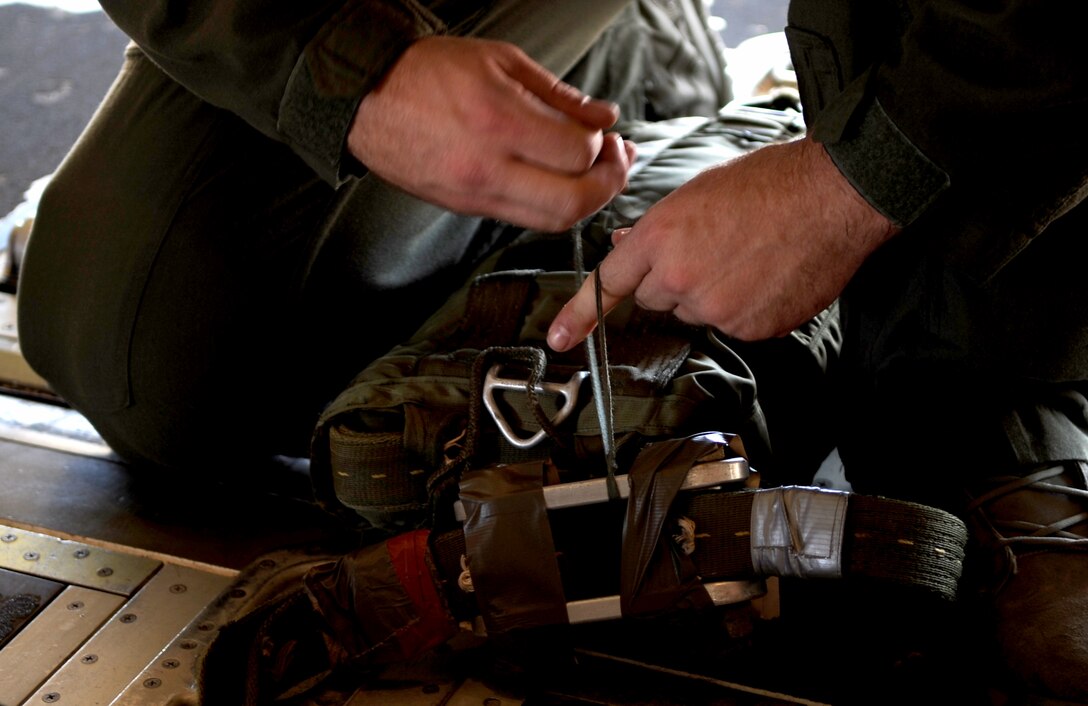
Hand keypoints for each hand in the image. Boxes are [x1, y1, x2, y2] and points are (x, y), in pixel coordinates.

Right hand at [347, 36, 635, 230]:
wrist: (366, 98)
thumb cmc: (425, 72)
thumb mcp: (500, 61)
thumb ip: (559, 94)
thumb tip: (603, 117)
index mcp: (498, 121)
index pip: (577, 153)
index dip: (603, 146)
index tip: (605, 133)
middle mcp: (488, 167)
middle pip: (572, 202)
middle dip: (607, 185)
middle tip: (613, 163)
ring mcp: (475, 194)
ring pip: (551, 221)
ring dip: (583, 202)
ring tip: (590, 174)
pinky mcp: (465, 208)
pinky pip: (523, 218)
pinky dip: (550, 204)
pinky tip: (555, 180)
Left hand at [546, 136, 899, 350]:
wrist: (835, 195)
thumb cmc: (771, 183)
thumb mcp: (699, 192)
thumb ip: (657, 228)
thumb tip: (626, 247)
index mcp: (662, 236)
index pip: (610, 283)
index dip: (580, 314)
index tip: (560, 339)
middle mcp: (682, 277)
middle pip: (657, 297)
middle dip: (675, 278)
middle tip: (714, 247)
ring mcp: (717, 307)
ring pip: (695, 311)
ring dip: (712, 292)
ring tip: (749, 255)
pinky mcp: (752, 326)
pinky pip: (733, 324)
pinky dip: (746, 306)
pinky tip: (768, 274)